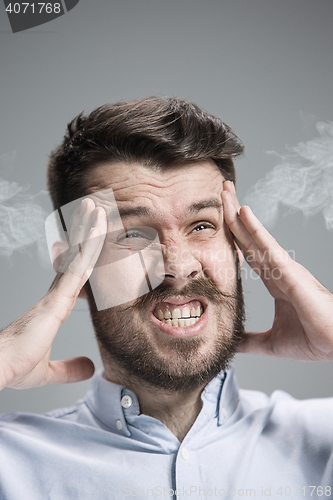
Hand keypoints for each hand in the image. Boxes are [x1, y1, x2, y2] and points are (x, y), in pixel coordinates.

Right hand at [0, 199, 106, 390]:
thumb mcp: (48, 370)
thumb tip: (91, 368)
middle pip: (74, 257)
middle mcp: (55, 294)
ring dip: (88, 231)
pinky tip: (98, 230)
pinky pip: (78, 268)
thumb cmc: (14, 366)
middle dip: (84, 232)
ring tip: (97, 207)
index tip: (90, 238)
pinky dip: (89, 247)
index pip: (73, 274)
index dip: (82, 254)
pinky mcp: (56, 298)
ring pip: (78, 256)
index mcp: (53, 306)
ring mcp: (55, 294)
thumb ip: (69, 369)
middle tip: (93, 209)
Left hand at [222, 181, 332, 360]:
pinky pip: (268, 246)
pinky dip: (255, 228)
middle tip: (219, 192)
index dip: (233, 235)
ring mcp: (284, 267)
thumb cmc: (313, 340)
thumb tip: (231, 343)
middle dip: (232, 215)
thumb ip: (250, 341)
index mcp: (274, 281)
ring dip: (237, 213)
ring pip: (255, 236)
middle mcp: (278, 269)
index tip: (217, 221)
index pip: (247, 253)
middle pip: (248, 238)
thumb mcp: (271, 342)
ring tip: (224, 192)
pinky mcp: (290, 271)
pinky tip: (243, 212)